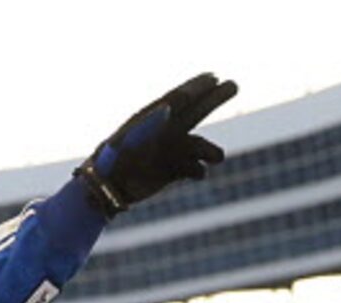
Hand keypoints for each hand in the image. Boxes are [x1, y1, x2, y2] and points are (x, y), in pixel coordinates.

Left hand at [76, 73, 237, 215]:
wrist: (106, 187)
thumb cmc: (114, 160)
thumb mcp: (132, 138)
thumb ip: (152, 122)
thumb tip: (171, 105)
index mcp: (153, 118)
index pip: (179, 98)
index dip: (197, 86)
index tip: (213, 77)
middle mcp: (165, 132)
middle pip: (195, 111)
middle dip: (214, 98)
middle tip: (234, 84)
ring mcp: (169, 151)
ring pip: (199, 144)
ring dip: (210, 150)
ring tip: (216, 157)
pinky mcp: (171, 171)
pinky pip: (194, 168)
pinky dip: (199, 171)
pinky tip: (199, 173)